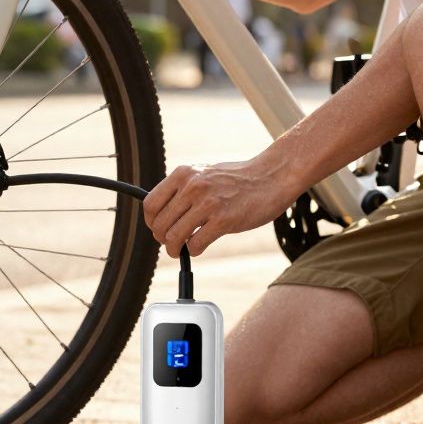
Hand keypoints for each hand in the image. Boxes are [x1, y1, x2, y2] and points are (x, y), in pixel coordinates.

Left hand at [143, 159, 297, 257]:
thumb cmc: (239, 178)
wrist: (272, 176)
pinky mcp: (224, 220)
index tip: (158, 228)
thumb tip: (163, 213)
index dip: (151, 222)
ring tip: (181, 250)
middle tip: (172, 243)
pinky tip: (199, 247)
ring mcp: (208, 203)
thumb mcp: (204, 173)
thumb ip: (184, 189)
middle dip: (162, 239)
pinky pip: (195, 244)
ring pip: (173, 237)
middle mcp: (192, 187)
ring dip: (174, 249)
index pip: (150, 204)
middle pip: (159, 224)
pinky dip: (193, 250)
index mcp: (184, 174)